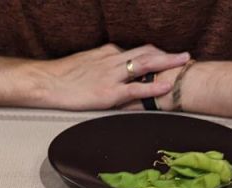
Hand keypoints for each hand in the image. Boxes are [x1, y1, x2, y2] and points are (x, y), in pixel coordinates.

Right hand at [30, 44, 189, 110]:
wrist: (46, 82)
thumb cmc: (62, 76)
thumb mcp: (85, 62)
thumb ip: (102, 63)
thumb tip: (113, 68)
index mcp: (107, 53)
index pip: (136, 51)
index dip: (155, 54)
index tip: (168, 57)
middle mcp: (113, 60)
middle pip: (146, 53)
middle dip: (167, 55)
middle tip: (185, 56)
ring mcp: (112, 76)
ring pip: (146, 65)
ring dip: (167, 63)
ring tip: (184, 64)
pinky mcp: (108, 93)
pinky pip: (136, 89)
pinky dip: (153, 87)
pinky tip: (166, 87)